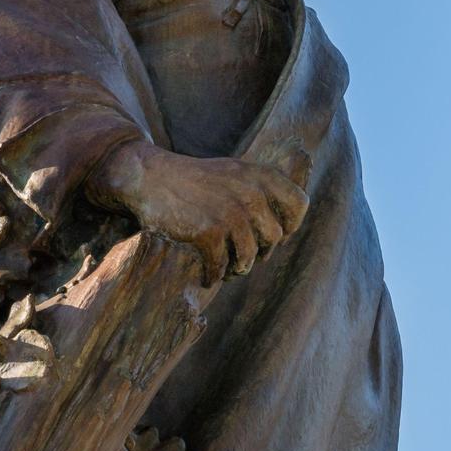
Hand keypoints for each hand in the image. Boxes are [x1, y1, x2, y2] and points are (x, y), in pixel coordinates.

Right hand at [88, 140, 309, 282]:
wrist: (151, 177)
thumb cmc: (195, 181)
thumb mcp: (235, 173)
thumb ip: (261, 191)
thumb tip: (285, 232)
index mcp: (260, 176)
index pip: (300, 204)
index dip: (290, 225)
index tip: (274, 235)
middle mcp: (251, 193)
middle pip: (274, 238)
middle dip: (260, 252)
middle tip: (241, 255)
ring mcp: (230, 213)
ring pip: (249, 258)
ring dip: (237, 269)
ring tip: (225, 269)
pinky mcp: (208, 232)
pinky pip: (220, 267)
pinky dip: (213, 276)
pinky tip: (207, 276)